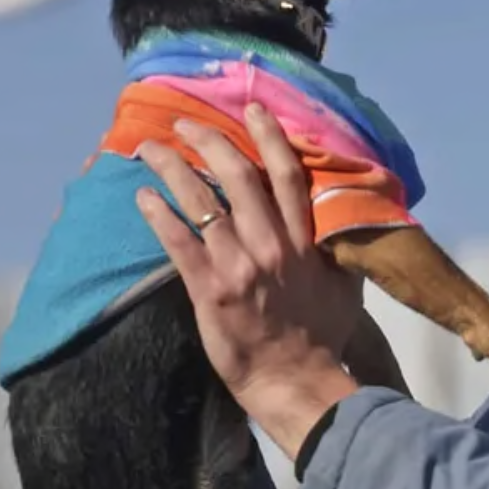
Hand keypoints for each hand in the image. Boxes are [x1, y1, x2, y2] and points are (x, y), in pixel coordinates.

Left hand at [135, 103, 360, 458]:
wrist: (297, 380)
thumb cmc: (322, 337)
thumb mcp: (345, 286)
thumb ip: (336, 250)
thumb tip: (339, 222)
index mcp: (306, 242)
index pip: (287, 176)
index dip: (270, 137)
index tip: (254, 109)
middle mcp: (273, 245)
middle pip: (239, 176)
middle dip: (209, 141)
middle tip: (184, 123)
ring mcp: (240, 266)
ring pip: (201, 201)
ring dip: (172, 169)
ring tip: (149, 149)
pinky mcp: (211, 290)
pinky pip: (179, 242)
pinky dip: (159, 215)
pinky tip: (142, 197)